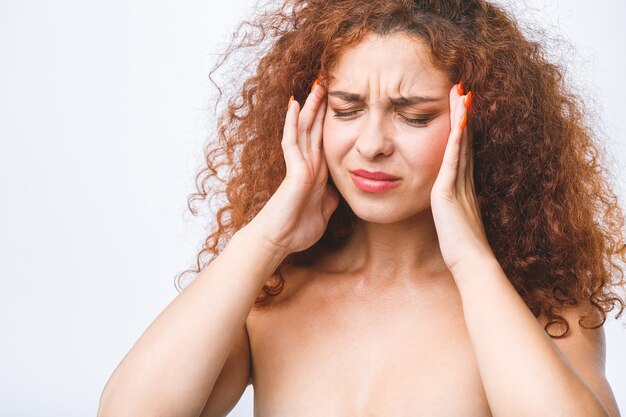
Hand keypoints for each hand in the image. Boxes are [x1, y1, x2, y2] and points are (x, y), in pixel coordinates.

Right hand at [248, 79, 339, 254]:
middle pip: (315, 128)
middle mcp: (308, 164)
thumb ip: (331, 198)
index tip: (342, 103)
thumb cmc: (297, 229)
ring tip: (317, 83)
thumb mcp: (324, 211)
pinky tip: (295, 104)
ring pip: (304, 128)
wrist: (279, 241)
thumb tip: (340, 190)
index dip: (331, 121)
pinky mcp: (293, 170)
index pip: (325, 140)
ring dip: (310, 106)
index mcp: (318, 172)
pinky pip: (292, 140)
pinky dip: (293, 122)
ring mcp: (299, 164)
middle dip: (323, 106)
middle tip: (330, 82)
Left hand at [430, 83, 494, 273]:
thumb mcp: (455, 221)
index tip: (461, 107)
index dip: (462, 127)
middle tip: (463, 88)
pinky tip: (459, 119)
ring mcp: (458, 184)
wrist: (471, 262)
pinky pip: (454, 159)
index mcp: (462, 185)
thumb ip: (453, 208)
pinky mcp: (449, 191)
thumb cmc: (462, 248)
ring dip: (461, 117)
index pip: (462, 149)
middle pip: (463, 139)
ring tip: (461, 92)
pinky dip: (457, 138)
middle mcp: (463, 180)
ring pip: (460, 143)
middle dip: (462, 113)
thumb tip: (450, 205)